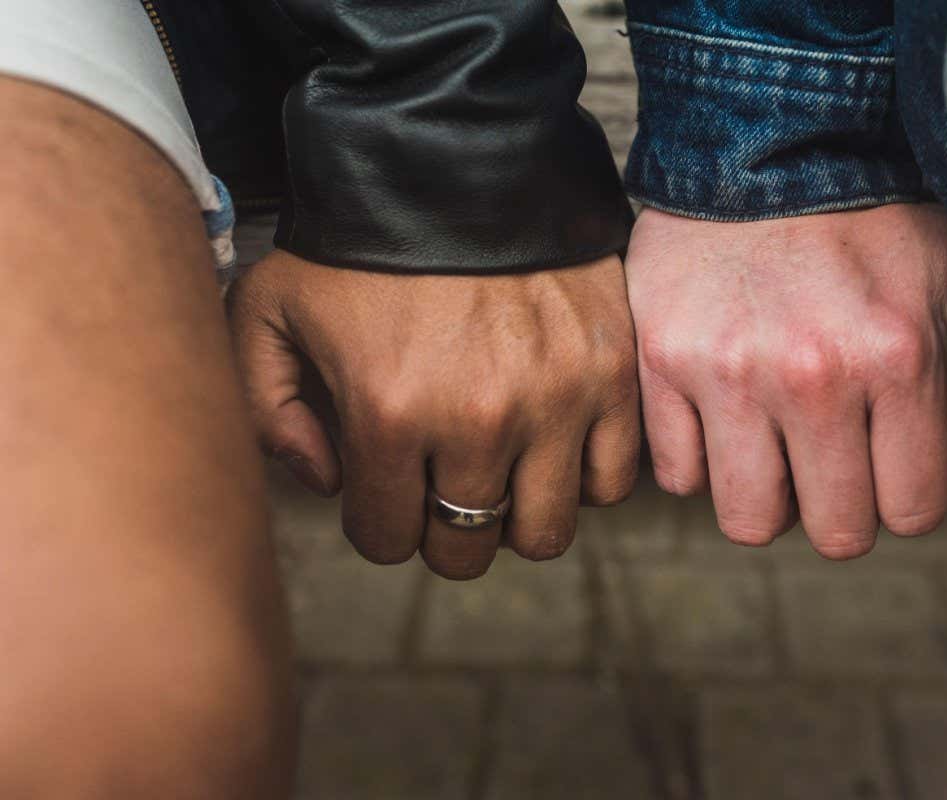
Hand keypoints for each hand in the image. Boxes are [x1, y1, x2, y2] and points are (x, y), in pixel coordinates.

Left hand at [229, 252, 639, 577]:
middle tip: (438, 489)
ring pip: (543, 531)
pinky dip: (582, 480)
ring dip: (514, 516)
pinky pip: (611, 481)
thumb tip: (327, 481)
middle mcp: (478, 421)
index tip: (381, 492)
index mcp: (389, 413)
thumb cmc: (360, 236)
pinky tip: (553, 446)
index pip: (386, 537)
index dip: (377, 523)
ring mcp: (555, 400)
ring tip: (498, 473)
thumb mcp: (267, 308)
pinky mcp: (609, 375)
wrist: (458, 154)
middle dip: (442, 531)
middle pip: (465, 549)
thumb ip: (263, 409)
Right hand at [625, 204, 946, 557]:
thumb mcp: (945, 271)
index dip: (906, 501)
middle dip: (840, 510)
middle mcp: (810, 377)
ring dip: (766, 497)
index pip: (912, 508)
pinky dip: (699, 460)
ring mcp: (726, 373)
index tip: (891, 474)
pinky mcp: (662, 363)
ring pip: (747, 518)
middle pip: (834, 530)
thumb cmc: (860, 212)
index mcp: (893, 358)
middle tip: (832, 466)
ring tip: (773, 450)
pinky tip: (719, 419)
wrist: (755, 142)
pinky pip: (676, 472)